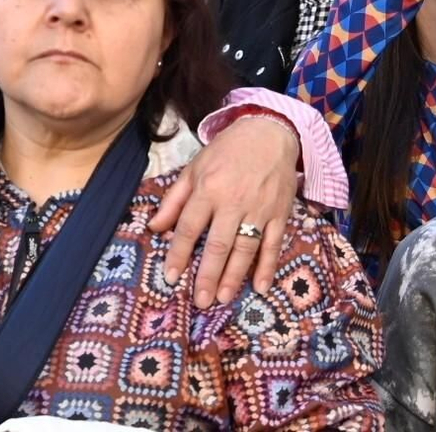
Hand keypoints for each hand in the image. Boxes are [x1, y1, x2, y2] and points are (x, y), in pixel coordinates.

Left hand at [149, 116, 298, 306]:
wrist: (269, 134)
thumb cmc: (226, 152)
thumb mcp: (194, 169)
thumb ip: (174, 200)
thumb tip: (155, 228)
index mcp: (208, 189)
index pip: (190, 227)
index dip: (178, 253)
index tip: (170, 277)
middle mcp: (233, 202)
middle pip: (218, 244)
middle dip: (207, 274)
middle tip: (200, 301)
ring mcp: (260, 209)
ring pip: (246, 248)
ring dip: (234, 276)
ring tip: (222, 298)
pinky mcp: (281, 214)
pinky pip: (273, 245)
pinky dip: (267, 267)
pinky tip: (259, 287)